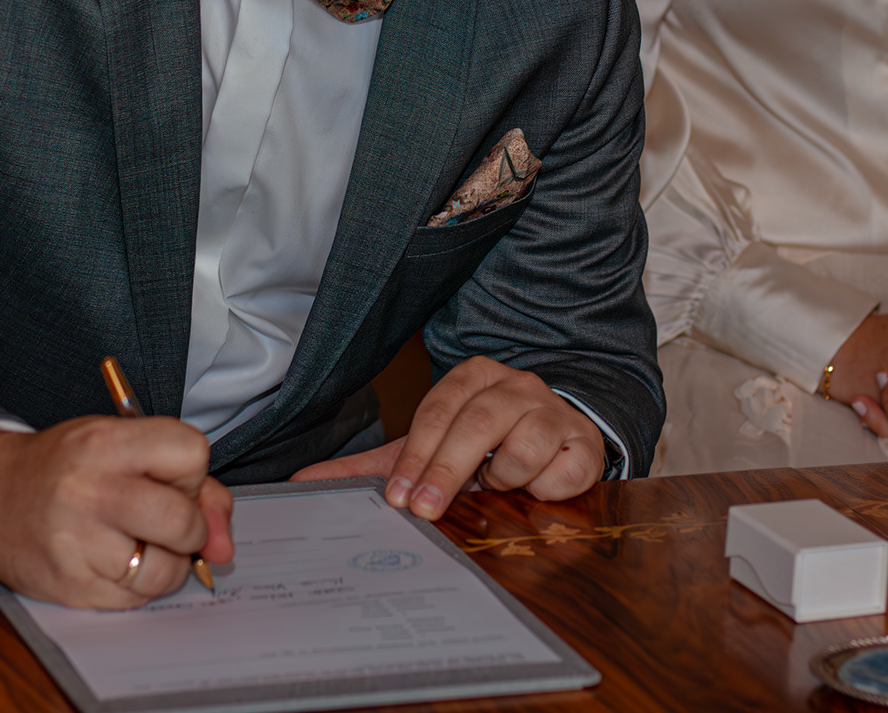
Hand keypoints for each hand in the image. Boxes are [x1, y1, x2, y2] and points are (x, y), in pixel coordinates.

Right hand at [0, 417, 234, 609]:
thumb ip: (185, 481)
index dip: (191, 471)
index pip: (191, 452)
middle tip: (164, 521)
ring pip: (164, 569)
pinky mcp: (70, 586)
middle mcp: (89, 490)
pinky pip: (137, 598)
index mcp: (104, 442)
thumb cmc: (62, 468)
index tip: (169, 477)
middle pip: (182, 519)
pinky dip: (140, 585)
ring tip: (139, 543)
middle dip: (189, 527)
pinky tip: (116, 562)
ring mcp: (76, 542)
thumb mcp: (117, 446)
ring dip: (167, 562)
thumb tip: (222, 539)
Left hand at [290, 356, 603, 519]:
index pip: (438, 410)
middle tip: (426, 511)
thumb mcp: (428, 451)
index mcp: (472, 377)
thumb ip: (373, 468)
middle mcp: (514, 385)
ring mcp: (552, 410)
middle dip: (447, 470)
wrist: (557, 441)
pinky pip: (562, 470)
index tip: (398, 497)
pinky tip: (536, 488)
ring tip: (497, 486)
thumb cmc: (485, 447)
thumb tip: (303, 486)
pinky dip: (544, 487)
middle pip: (477, 423)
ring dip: (504, 476)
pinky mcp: (584, 442)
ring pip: (523, 444)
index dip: (417, 454)